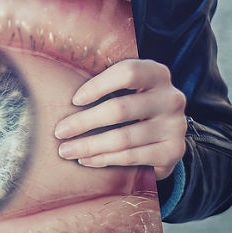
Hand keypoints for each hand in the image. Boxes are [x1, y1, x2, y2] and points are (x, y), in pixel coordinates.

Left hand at [53, 59, 186, 180]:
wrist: (167, 137)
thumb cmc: (134, 106)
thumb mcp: (129, 88)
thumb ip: (106, 83)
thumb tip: (56, 84)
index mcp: (158, 74)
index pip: (127, 72)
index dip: (98, 85)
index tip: (74, 100)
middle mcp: (171, 98)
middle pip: (120, 109)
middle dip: (83, 122)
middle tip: (59, 132)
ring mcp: (175, 126)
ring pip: (123, 138)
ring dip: (89, 146)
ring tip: (66, 150)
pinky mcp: (173, 152)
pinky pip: (131, 157)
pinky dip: (104, 160)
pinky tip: (86, 160)